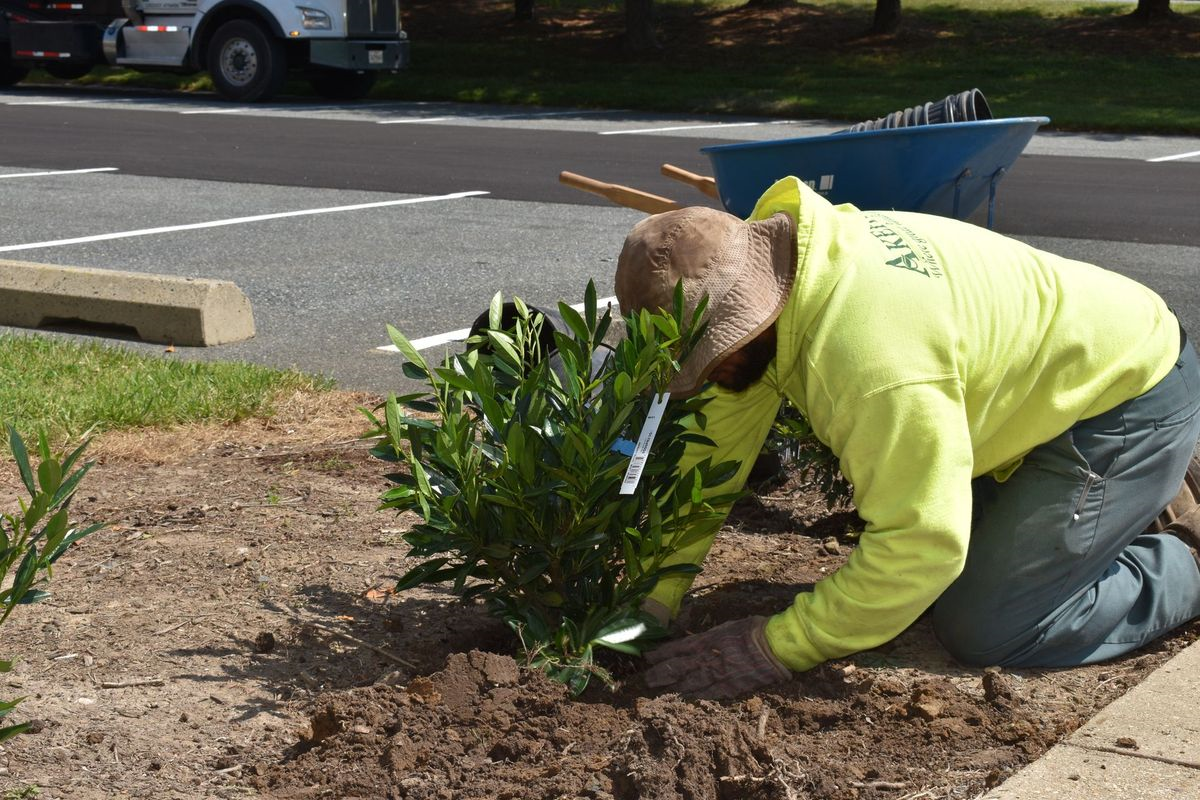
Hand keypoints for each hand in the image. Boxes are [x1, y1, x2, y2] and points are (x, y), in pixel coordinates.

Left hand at [643, 615, 790, 698]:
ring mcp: (717, 675)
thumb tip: (695, 641)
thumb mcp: (725, 627)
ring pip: (689, 684)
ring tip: (659, 691)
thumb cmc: (751, 630)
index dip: (660, 654)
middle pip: (677, 669)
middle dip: (660, 674)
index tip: (648, 658)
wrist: (774, 647)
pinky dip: (695, 696)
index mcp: (705, 641)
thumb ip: (708, 637)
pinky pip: (708, 693)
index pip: (676, 649)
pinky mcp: (729, 687)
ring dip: (672, 687)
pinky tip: (684, 698)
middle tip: (646, 679)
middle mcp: (707, 660)